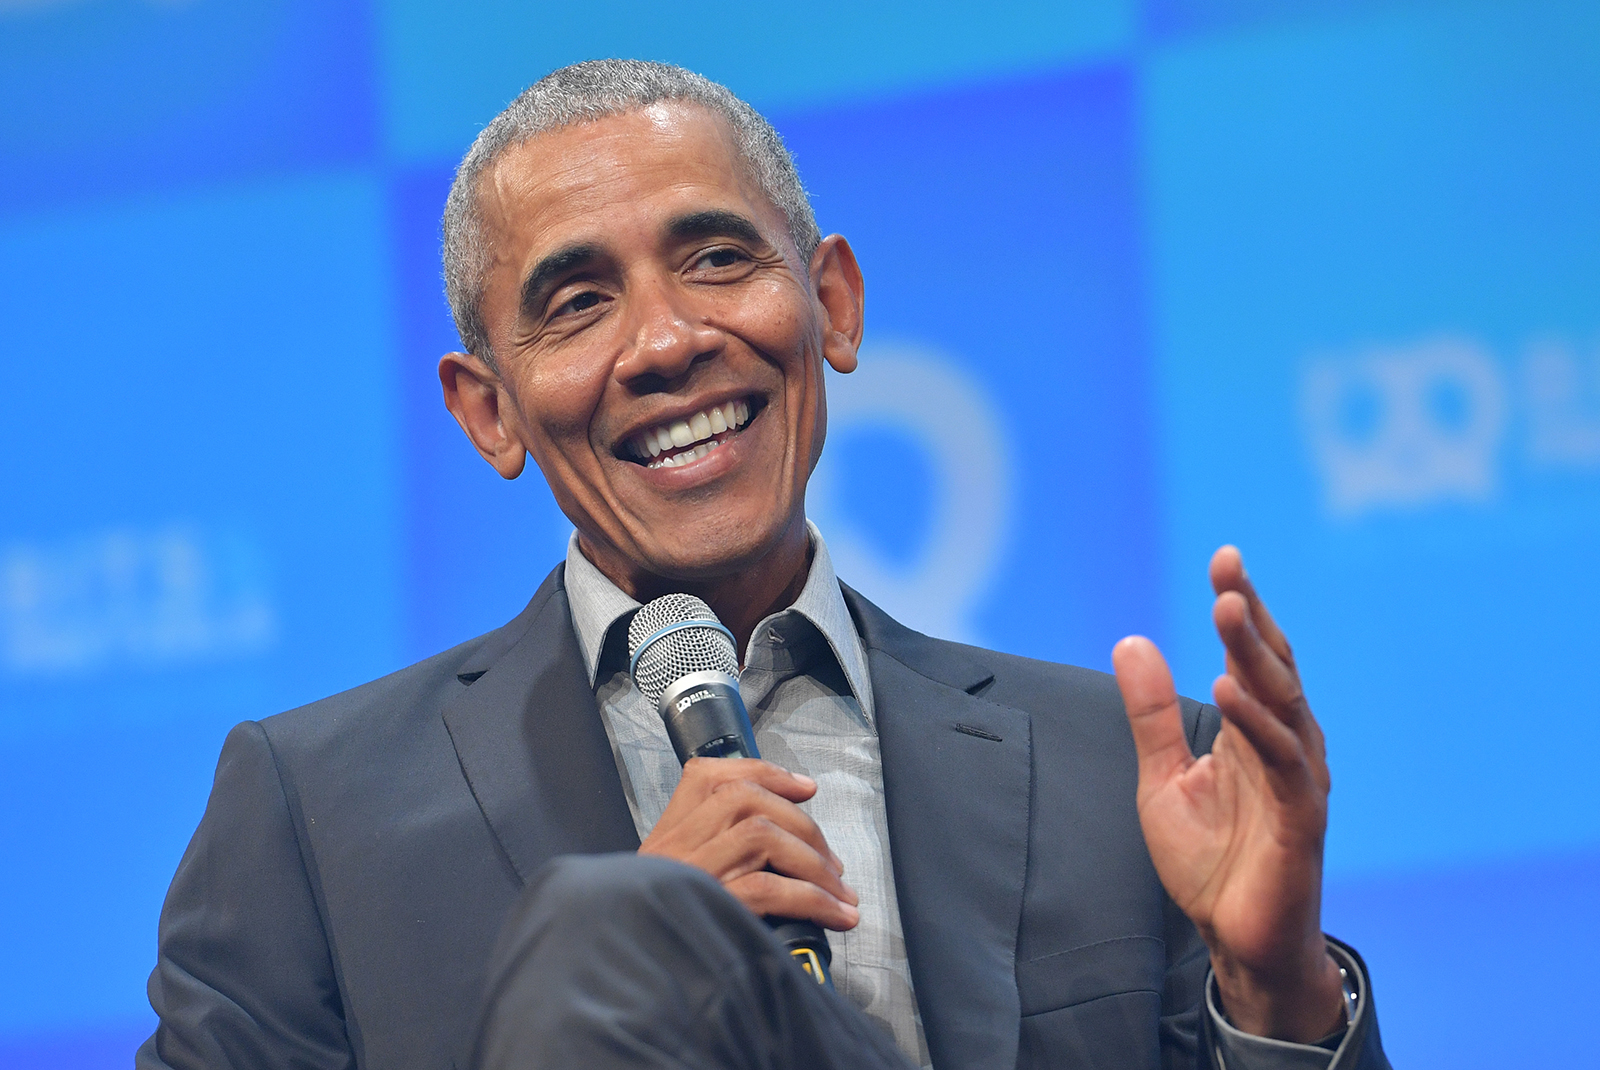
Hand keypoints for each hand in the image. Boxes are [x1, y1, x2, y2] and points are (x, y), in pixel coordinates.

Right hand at [637, 757, 859, 930]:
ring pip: (760, 834)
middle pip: (744, 799)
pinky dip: (812, 900)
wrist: (640, 986)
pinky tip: (835, 915)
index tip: (805, 788)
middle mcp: (671, 849)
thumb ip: (719, 855)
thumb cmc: (674, 936)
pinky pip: (768, 889)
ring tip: (840, 893)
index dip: (764, 773)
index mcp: (666, 838)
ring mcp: (687, 877)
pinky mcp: (708, 910)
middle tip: (833, 864)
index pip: (708, 777)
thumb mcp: (682, 885)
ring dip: (813, 861)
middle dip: (803, 824)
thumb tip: (794, 841)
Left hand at [1112, 546, 1345, 1041]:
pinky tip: (1230, 692)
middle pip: (1272, 666)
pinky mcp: (1301, 820)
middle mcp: (1284, 745)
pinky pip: (1285, 763)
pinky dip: (1259, 725)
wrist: (1237, 942)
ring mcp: (1298, 780)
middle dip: (1250, 615)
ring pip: (1284, 704)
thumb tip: (1130, 641)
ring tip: (1226, 611)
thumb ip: (1151, 714)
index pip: (1250, 656)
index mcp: (1253, 731)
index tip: (1224, 559)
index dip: (1241, 607)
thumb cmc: (1210, 861)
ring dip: (1255, 656)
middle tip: (1227, 570)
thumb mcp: (1162, 778)